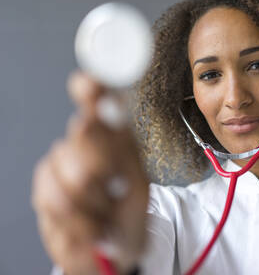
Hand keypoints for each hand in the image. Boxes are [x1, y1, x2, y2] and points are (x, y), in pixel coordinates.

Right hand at [31, 70, 149, 274]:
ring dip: (93, 199)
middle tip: (110, 180)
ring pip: (69, 168)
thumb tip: (88, 117)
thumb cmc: (128, 216)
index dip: (93, 90)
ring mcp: (62, 167)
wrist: (114, 252)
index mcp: (116, 140)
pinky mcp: (44, 190)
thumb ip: (117, 151)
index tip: (89, 83)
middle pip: (84, 130)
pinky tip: (90, 223)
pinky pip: (53, 197)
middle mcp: (88, 146)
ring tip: (105, 211)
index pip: (101, 104)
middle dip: (100, 158)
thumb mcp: (136, 184)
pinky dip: (78, 218)